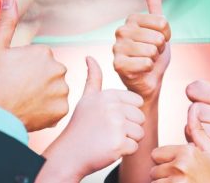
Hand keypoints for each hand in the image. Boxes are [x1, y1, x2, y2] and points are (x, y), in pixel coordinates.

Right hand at [0, 0, 68, 131]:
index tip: (12, 75)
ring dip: (43, 94)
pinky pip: (56, 107)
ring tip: (23, 100)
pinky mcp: (62, 110)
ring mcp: (61, 91)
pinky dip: (46, 109)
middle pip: (49, 72)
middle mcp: (58, 69)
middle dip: (37, 79)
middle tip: (17, 88)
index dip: (24, 66)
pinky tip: (31, 110)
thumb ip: (6, 23)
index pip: (39, 57)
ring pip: (54, 89)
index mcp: (43, 52)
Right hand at [41, 58, 144, 180]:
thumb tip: (89, 57)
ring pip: (140, 133)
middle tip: (107, 131)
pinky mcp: (119, 143)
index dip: (126, 113)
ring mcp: (116, 125)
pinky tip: (108, 149)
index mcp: (107, 95)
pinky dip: (123, 152)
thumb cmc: (80, 126)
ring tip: (107, 139)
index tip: (109, 118)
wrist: (69, 153)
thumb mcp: (86, 99)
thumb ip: (93, 78)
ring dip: (127, 140)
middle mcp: (112, 107)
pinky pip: (134, 147)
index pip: (136, 103)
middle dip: (128, 128)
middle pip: (140, 118)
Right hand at [113, 0, 170, 100]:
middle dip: (160, 49)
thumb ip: (154, 4)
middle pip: (157, 37)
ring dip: (154, 59)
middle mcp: (120, 31)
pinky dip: (148, 69)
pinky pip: (145, 63)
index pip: (162, 22)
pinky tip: (141, 70)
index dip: (166, 35)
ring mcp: (116, 48)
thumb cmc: (153, 54)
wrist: (148, 81)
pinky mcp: (117, 64)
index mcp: (130, 20)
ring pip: (151, 50)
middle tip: (151, 54)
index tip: (158, 42)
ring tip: (146, 62)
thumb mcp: (159, 28)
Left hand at [150, 123, 209, 182]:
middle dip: (165, 175)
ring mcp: (177, 179)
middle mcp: (182, 164)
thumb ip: (199, 135)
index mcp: (188, 152)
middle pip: (154, 168)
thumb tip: (194, 112)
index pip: (156, 154)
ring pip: (154, 180)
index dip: (166, 163)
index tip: (182, 169)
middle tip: (183, 180)